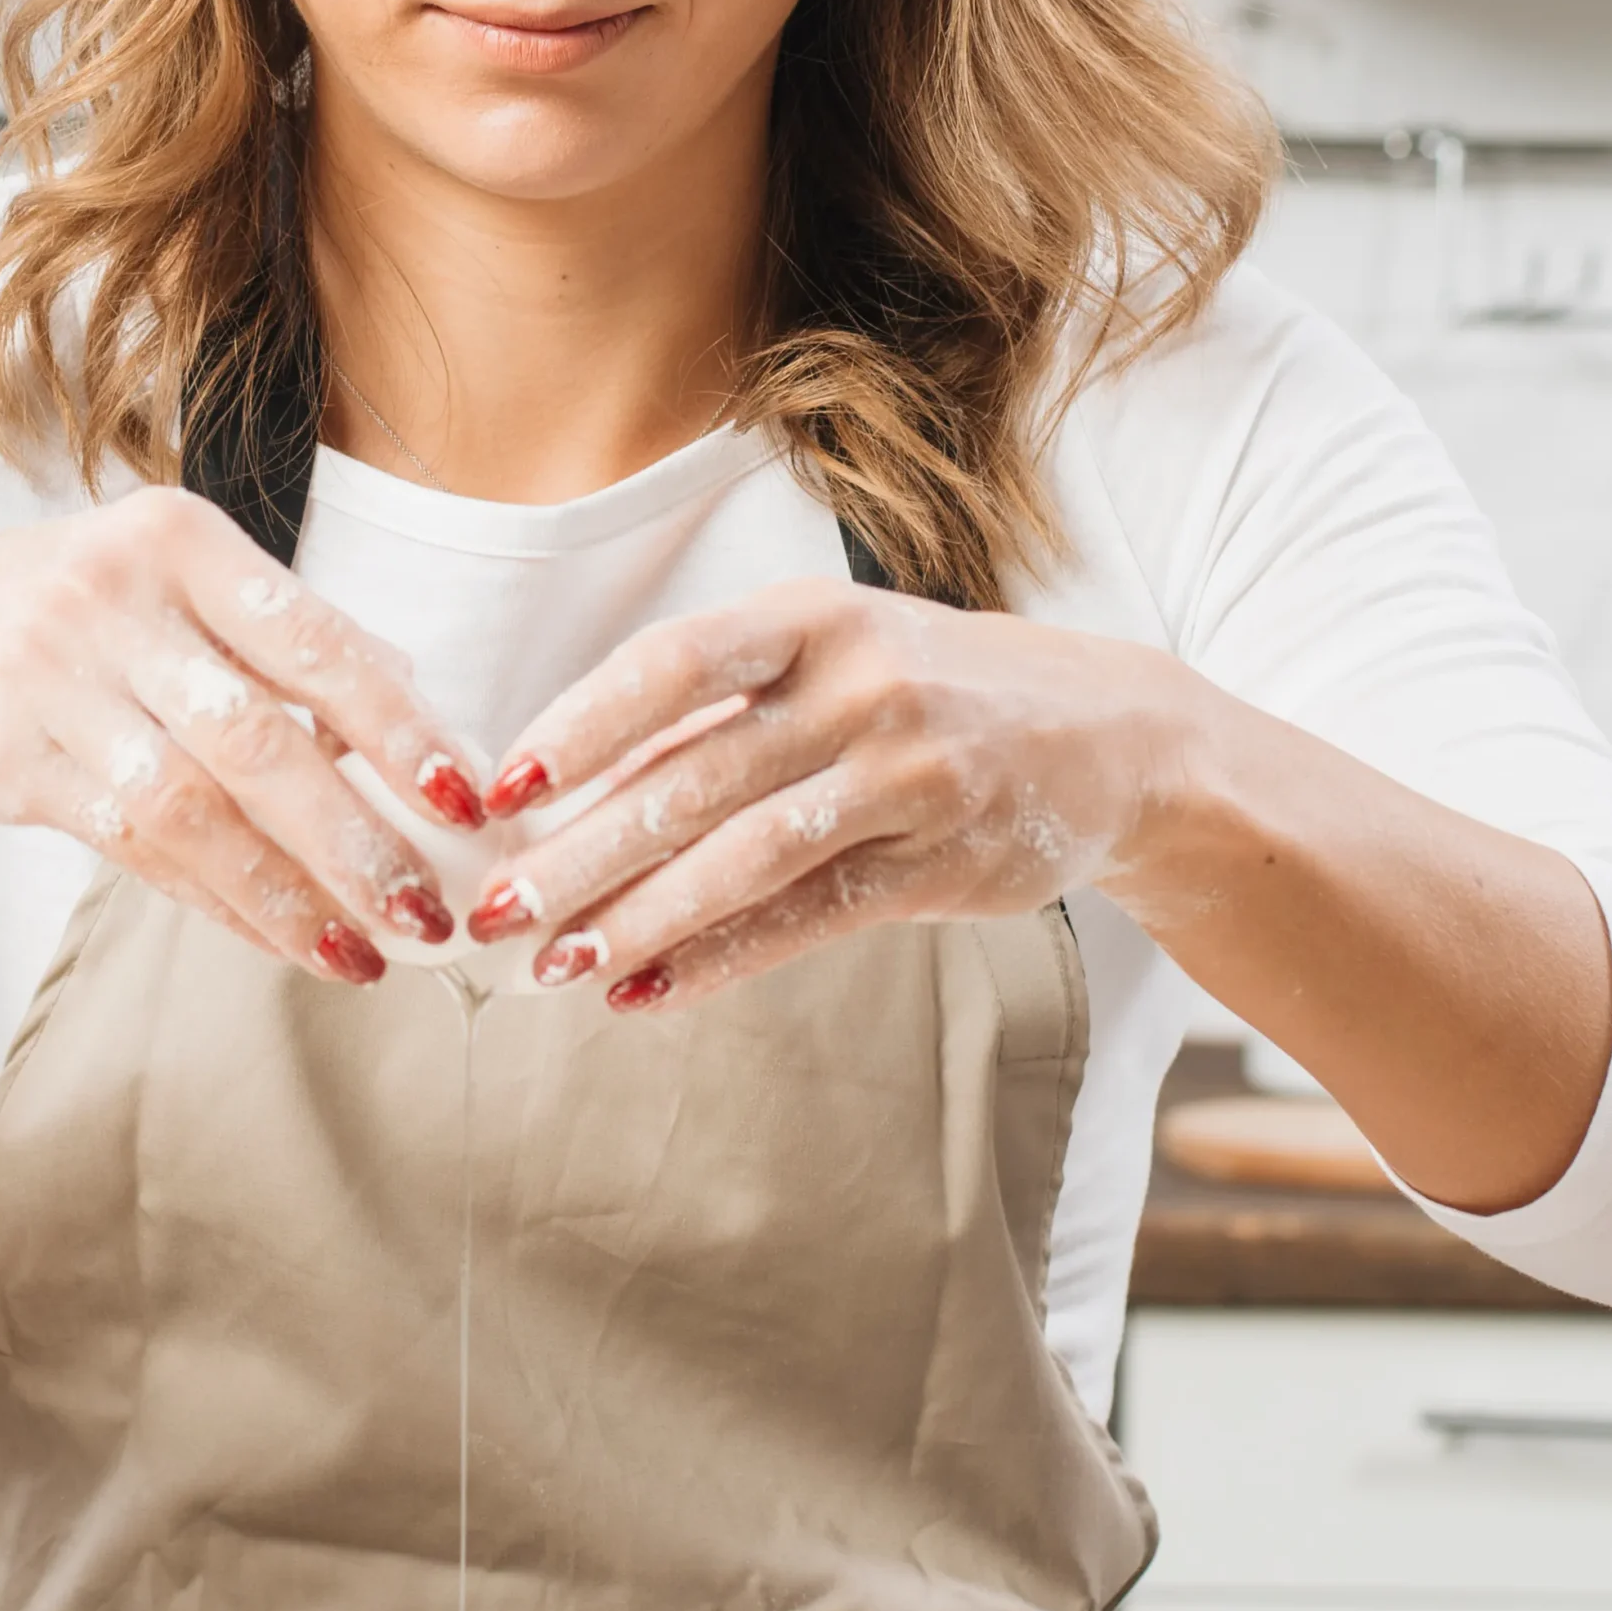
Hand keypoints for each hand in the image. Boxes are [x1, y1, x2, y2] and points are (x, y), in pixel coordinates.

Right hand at [0, 488, 486, 981]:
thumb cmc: (91, 616)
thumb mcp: (183, 589)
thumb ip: (291, 643)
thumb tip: (423, 715)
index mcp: (181, 541)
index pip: (315, 641)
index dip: (397, 727)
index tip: (465, 799)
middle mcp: (113, 600)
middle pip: (259, 740)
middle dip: (354, 838)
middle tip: (427, 910)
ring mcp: (52, 682)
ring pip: (193, 811)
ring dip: (287, 894)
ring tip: (364, 952)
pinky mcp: (9, 761)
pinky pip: (134, 850)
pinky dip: (218, 902)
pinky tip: (279, 938)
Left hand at [463, 578, 1193, 1008]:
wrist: (1115, 736)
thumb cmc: (930, 690)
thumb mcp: (834, 657)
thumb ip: (720, 713)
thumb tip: (570, 784)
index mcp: (814, 619)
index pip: (671, 665)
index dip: (578, 726)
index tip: (498, 790)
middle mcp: (863, 688)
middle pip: (692, 779)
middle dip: (580, 852)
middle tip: (495, 908)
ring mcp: (910, 778)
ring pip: (744, 860)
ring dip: (637, 920)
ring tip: (553, 964)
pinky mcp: (943, 863)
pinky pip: (809, 920)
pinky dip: (718, 960)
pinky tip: (647, 991)